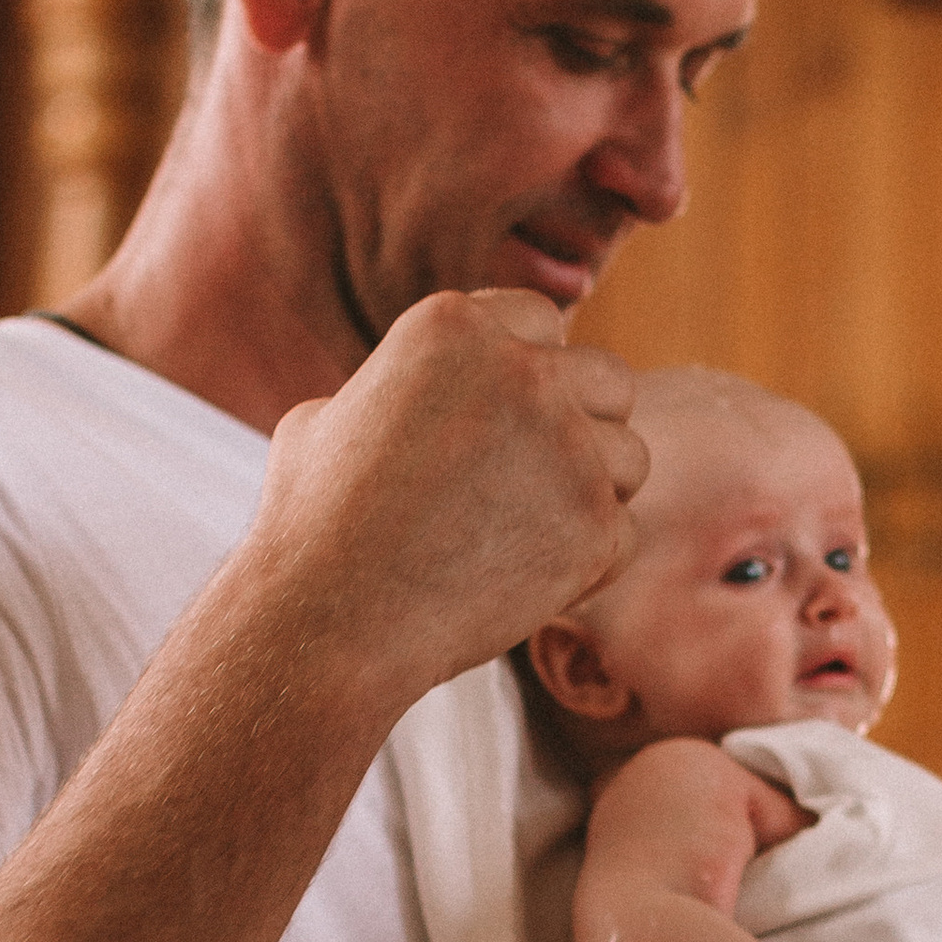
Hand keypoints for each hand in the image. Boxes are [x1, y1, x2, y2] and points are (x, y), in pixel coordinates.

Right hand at [252, 290, 646, 709]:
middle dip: (584, 426)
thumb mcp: (326, 417)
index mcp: (454, 325)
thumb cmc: (311, 524)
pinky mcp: (594, 525)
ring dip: (592, 495)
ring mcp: (568, 447)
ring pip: (630, 458)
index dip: (531, 373)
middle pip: (607, 381)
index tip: (508, 421)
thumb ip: (395, 388)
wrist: (329, 617)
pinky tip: (526, 583)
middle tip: (535, 481)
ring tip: (523, 536)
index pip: (542, 324)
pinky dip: (586, 565)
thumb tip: (417, 394)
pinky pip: (623, 535)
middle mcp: (523, 370)